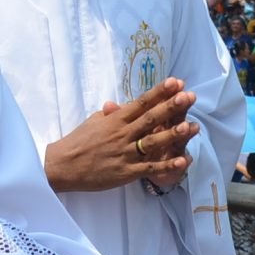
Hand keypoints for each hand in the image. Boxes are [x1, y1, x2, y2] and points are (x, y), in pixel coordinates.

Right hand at [44, 79, 198, 192]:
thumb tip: (120, 104)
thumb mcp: (94, 122)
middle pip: (150, 119)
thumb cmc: (78, 142)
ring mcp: (125, 154)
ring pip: (153, 143)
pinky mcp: (125, 173)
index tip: (175, 82)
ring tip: (191, 126)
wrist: (62, 166)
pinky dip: (166, 165)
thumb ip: (111, 114)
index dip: (159, 92)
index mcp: (116, 120)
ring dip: (173, 134)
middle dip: (171, 107)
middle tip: (189, 96)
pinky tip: (182, 160)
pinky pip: (149, 168)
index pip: (141, 103)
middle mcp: (122, 134)